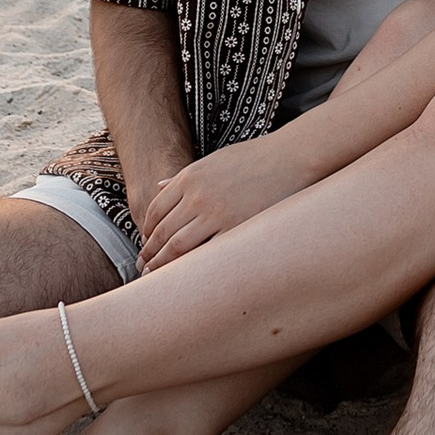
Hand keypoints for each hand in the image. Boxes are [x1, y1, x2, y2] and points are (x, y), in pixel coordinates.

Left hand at [134, 134, 312, 267]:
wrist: (291, 157)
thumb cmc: (255, 158)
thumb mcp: (213, 160)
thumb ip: (184, 177)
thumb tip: (159, 186)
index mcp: (190, 177)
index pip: (156, 210)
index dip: (147, 232)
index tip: (145, 245)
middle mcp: (198, 195)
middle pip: (163, 231)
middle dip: (150, 253)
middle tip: (143, 269)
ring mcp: (216, 213)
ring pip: (178, 246)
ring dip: (164, 264)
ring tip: (158, 277)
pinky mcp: (236, 227)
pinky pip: (207, 252)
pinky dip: (192, 266)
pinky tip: (188, 276)